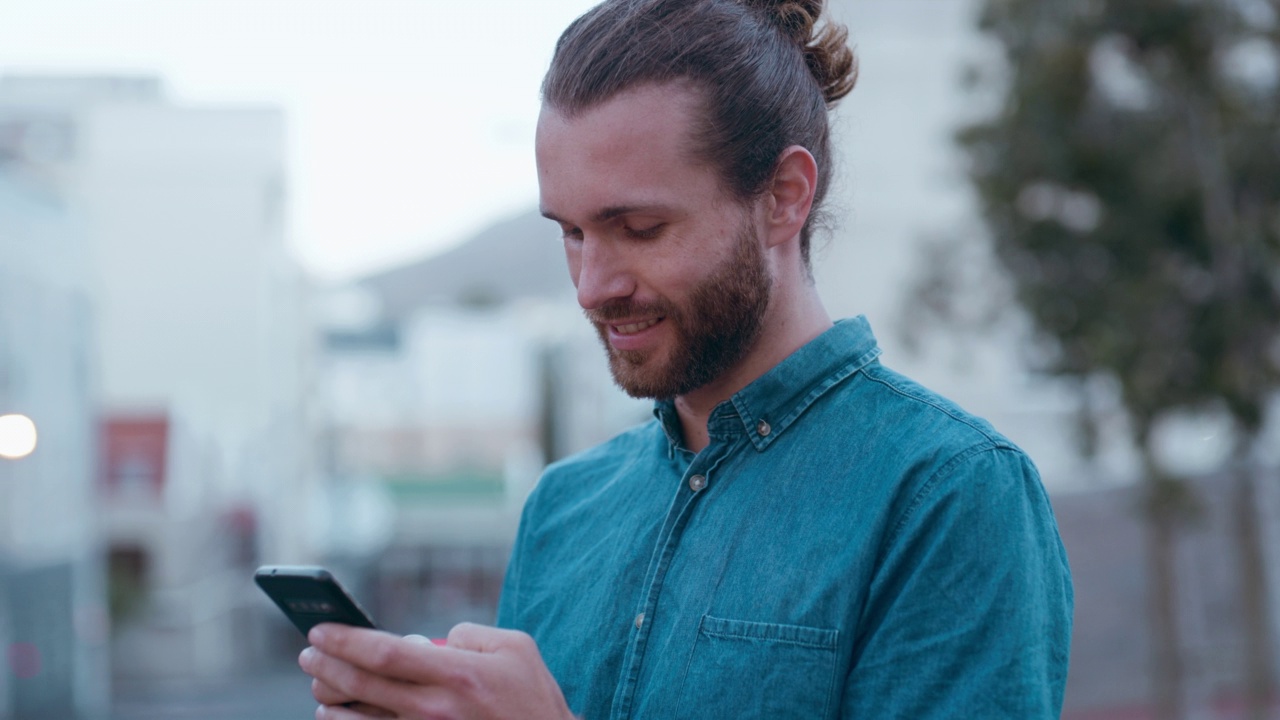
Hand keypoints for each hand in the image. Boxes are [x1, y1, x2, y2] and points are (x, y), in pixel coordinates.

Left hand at [299, 622, 573, 719]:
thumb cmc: (533, 697)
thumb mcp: (516, 648)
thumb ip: (471, 634)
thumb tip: (433, 638)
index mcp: (456, 674)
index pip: (385, 652)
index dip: (346, 640)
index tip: (321, 631)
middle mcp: (435, 709)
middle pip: (362, 685)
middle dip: (326, 665)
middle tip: (308, 653)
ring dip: (329, 703)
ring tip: (318, 686)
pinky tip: (337, 719)